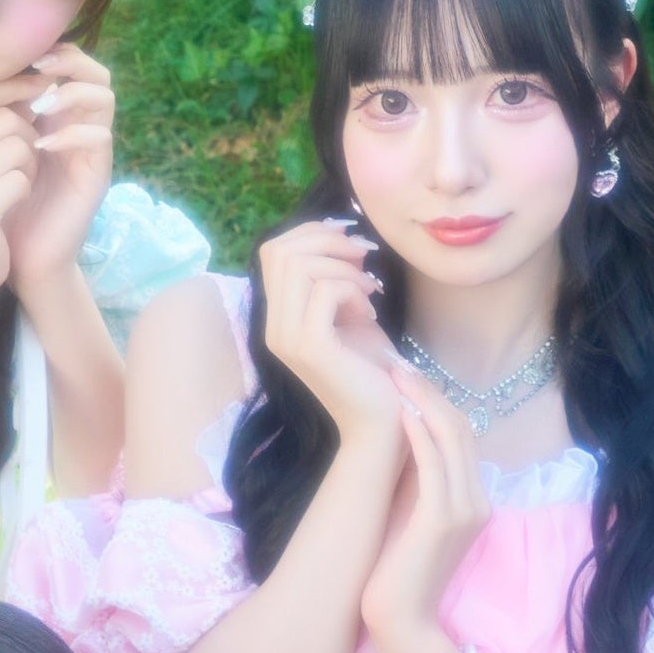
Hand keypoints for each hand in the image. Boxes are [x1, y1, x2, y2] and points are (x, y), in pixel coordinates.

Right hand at [0, 71, 56, 303]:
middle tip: (24, 163)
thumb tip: (26, 86)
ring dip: (29, 165)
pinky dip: (26, 189)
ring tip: (17, 186)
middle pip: (4, 118)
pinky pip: (21, 179)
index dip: (13, 88)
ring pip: (17, 147)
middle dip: (27, 136)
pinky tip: (13, 205)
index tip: (40, 92)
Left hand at [3, 43, 117, 283]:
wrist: (18, 255)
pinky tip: (42, 144)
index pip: (69, 66)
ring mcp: (91, 151)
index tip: (21, 56)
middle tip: (39, 68)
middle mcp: (79, 127)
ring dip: (72, 93)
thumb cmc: (0, 203)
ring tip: (40, 106)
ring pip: (104, 98)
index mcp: (55, 117)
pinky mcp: (97, 175)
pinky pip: (100, 138)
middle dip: (70, 62)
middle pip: (96, 73)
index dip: (51, 52)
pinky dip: (72, 134)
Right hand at [255, 219, 406, 444]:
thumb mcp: (348, 312)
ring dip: (343, 268)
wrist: (380, 420)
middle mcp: (274, 327)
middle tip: (363, 259)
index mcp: (278, 316)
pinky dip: (352, 291)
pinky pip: (324, 292)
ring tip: (369, 289)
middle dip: (328, 242)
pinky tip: (369, 312)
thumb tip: (340, 232)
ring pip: (300, 267)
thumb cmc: (370, 367)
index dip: (311, 232)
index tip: (349, 238)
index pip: (273, 250)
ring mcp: (287, 338)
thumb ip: (335, 276)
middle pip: (281, 251)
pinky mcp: (310, 348)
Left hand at [357, 377, 494, 652]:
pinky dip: (419, 434)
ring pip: (452, 439)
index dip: (435, 401)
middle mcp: (478, 501)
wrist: (403, 625)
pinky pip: (436, 465)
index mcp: (473, 501)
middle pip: (461, 428)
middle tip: (397, 362)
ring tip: (395, 374)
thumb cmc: (396, 576)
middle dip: (430, 391)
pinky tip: (400, 412)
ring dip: (423, 402)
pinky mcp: (443, 521)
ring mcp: (465, 511)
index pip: (461, 436)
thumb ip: (414, 484)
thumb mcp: (411, 519)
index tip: (404, 377)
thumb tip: (396, 442)